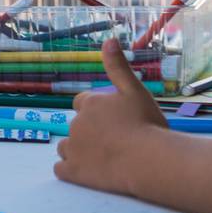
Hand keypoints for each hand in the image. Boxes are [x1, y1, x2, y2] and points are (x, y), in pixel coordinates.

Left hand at [54, 38, 168, 194]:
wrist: (151, 161)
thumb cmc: (147, 124)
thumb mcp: (136, 91)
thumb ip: (118, 67)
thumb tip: (108, 40)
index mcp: (89, 104)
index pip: (83, 103)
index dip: (97, 112)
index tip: (114, 121)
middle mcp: (75, 123)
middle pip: (77, 126)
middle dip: (91, 132)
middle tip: (117, 142)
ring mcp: (72, 149)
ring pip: (67, 147)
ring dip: (79, 150)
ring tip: (104, 158)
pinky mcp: (73, 172)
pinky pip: (61, 169)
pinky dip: (70, 170)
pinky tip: (88, 171)